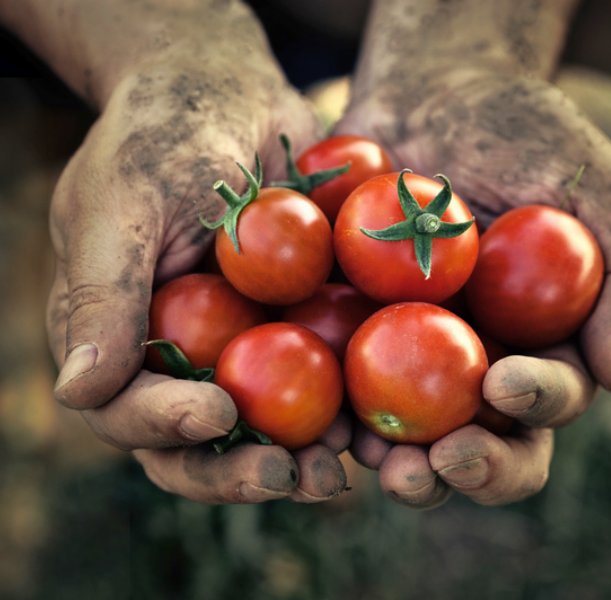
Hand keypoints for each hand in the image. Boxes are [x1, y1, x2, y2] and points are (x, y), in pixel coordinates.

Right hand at [43, 5, 348, 502]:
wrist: (231, 91)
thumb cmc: (162, 135)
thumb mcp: (122, 203)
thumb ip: (102, 297)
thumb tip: (78, 393)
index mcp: (121, 340)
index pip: (128, 412)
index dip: (167, 428)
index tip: (216, 413)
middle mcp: (181, 358)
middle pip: (201, 444)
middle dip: (240, 471)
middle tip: (288, 477)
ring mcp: (245, 348)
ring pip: (269, 430)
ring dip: (303, 460)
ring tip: (341, 468)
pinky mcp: (301, 331)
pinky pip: (326, 385)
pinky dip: (350, 413)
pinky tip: (380, 426)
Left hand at [338, 67, 610, 506]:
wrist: (435, 89)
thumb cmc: (528, 132)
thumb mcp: (600, 188)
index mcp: (543, 344)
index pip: (549, 400)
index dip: (536, 407)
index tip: (506, 382)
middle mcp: (477, 364)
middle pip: (481, 444)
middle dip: (467, 467)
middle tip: (440, 462)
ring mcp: (409, 355)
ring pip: (405, 436)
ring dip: (393, 462)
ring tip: (374, 459)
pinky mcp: (349, 332)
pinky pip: (336, 384)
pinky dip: (328, 411)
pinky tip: (318, 420)